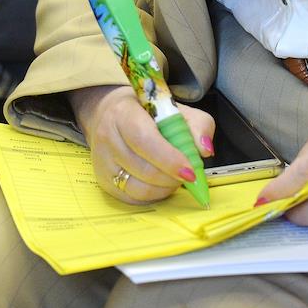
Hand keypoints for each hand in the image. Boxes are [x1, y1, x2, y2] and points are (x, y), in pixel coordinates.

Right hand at [71, 84, 214, 204]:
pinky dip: (153, 195)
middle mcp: (107, 136)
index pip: (144, 139)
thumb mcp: (176, 109)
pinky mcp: (103, 180)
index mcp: (124, 113)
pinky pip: (132, 198)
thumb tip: (205, 150)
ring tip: (175, 178)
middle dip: (171, 177)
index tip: (191, 171)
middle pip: (142, 167)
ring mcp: (102, 161)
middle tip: (188, 175)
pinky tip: (161, 183)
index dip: (169, 159)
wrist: (114, 115)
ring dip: (164, 188)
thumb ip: (197, 125)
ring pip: (137, 187)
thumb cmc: (148, 113)